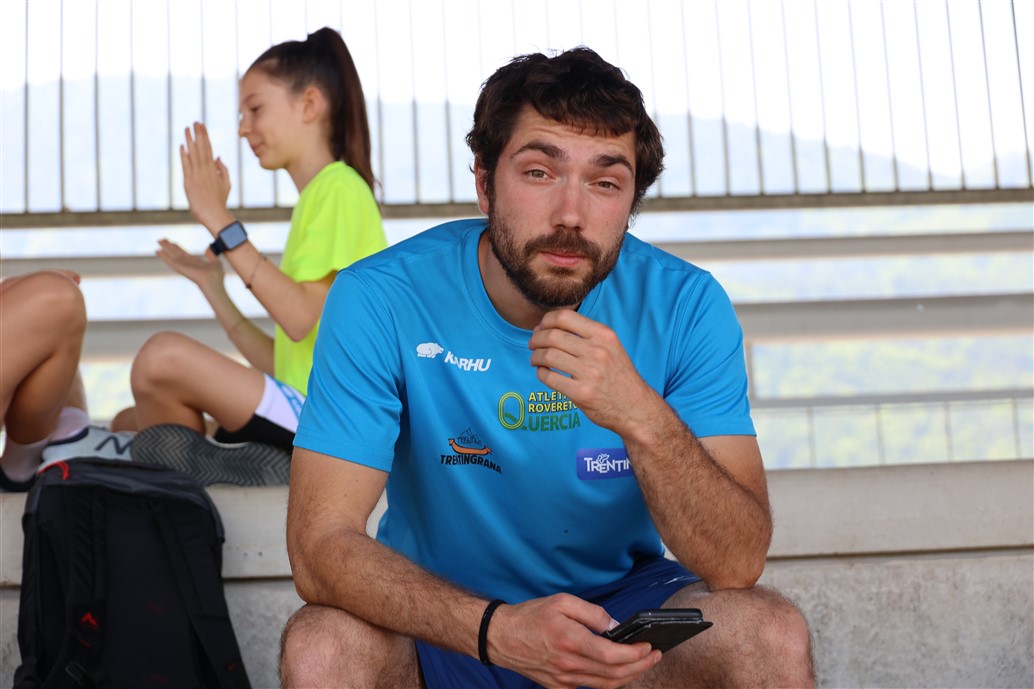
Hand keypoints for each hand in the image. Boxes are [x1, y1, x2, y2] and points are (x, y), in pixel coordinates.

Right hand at [155, 238, 224, 293]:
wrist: (213, 281)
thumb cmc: (216, 275)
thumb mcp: (215, 261)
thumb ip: (211, 255)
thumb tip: (207, 248)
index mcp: (195, 262)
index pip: (184, 254)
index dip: (177, 248)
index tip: (172, 242)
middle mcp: (187, 264)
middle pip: (175, 253)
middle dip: (168, 246)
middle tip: (161, 239)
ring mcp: (183, 265)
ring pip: (171, 255)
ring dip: (165, 248)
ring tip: (158, 241)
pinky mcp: (179, 267)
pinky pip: (169, 260)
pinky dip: (163, 256)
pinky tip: (157, 251)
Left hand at [180, 121, 231, 232]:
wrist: (214, 214)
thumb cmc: (220, 200)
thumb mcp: (226, 184)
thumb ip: (222, 169)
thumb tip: (217, 157)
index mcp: (214, 169)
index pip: (209, 148)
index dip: (205, 136)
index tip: (202, 126)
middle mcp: (205, 170)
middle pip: (201, 148)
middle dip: (198, 134)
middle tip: (195, 122)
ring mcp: (196, 175)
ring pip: (193, 154)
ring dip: (190, 140)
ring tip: (187, 128)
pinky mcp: (188, 182)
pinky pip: (185, 165)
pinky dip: (183, 155)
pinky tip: (182, 145)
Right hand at [488, 593, 660, 688]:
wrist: (501, 637)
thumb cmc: (531, 616)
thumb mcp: (562, 602)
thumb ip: (592, 613)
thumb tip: (615, 627)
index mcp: (570, 641)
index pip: (612, 656)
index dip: (636, 654)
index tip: (649, 646)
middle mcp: (568, 665)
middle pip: (614, 674)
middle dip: (640, 666)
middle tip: (655, 655)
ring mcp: (563, 680)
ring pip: (605, 685)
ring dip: (629, 677)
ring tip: (643, 664)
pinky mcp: (558, 687)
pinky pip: (590, 688)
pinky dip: (609, 682)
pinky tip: (619, 672)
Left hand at [528, 309, 657, 434]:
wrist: (636, 407)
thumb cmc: (618, 375)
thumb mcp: (610, 346)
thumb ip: (584, 335)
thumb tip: (544, 327)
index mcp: (604, 335)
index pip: (564, 317)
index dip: (545, 321)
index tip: (541, 329)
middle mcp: (597, 351)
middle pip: (552, 336)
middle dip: (536, 339)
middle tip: (532, 345)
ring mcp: (590, 373)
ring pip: (548, 356)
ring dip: (535, 357)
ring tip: (536, 360)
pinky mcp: (581, 393)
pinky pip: (549, 377)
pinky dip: (540, 373)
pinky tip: (543, 373)